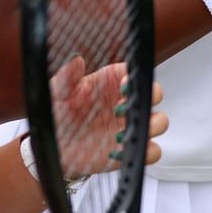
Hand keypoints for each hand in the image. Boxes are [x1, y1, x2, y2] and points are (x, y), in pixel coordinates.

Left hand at [52, 62, 167, 181]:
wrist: (52, 145)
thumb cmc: (58, 113)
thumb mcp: (57, 93)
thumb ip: (66, 77)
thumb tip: (76, 60)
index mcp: (111, 82)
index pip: (134, 72)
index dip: (135, 77)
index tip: (124, 85)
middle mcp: (126, 102)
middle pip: (154, 94)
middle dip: (149, 98)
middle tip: (124, 108)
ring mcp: (130, 127)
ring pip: (159, 122)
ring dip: (149, 126)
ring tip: (124, 132)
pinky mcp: (130, 150)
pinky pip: (151, 152)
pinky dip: (144, 152)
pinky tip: (119, 151)